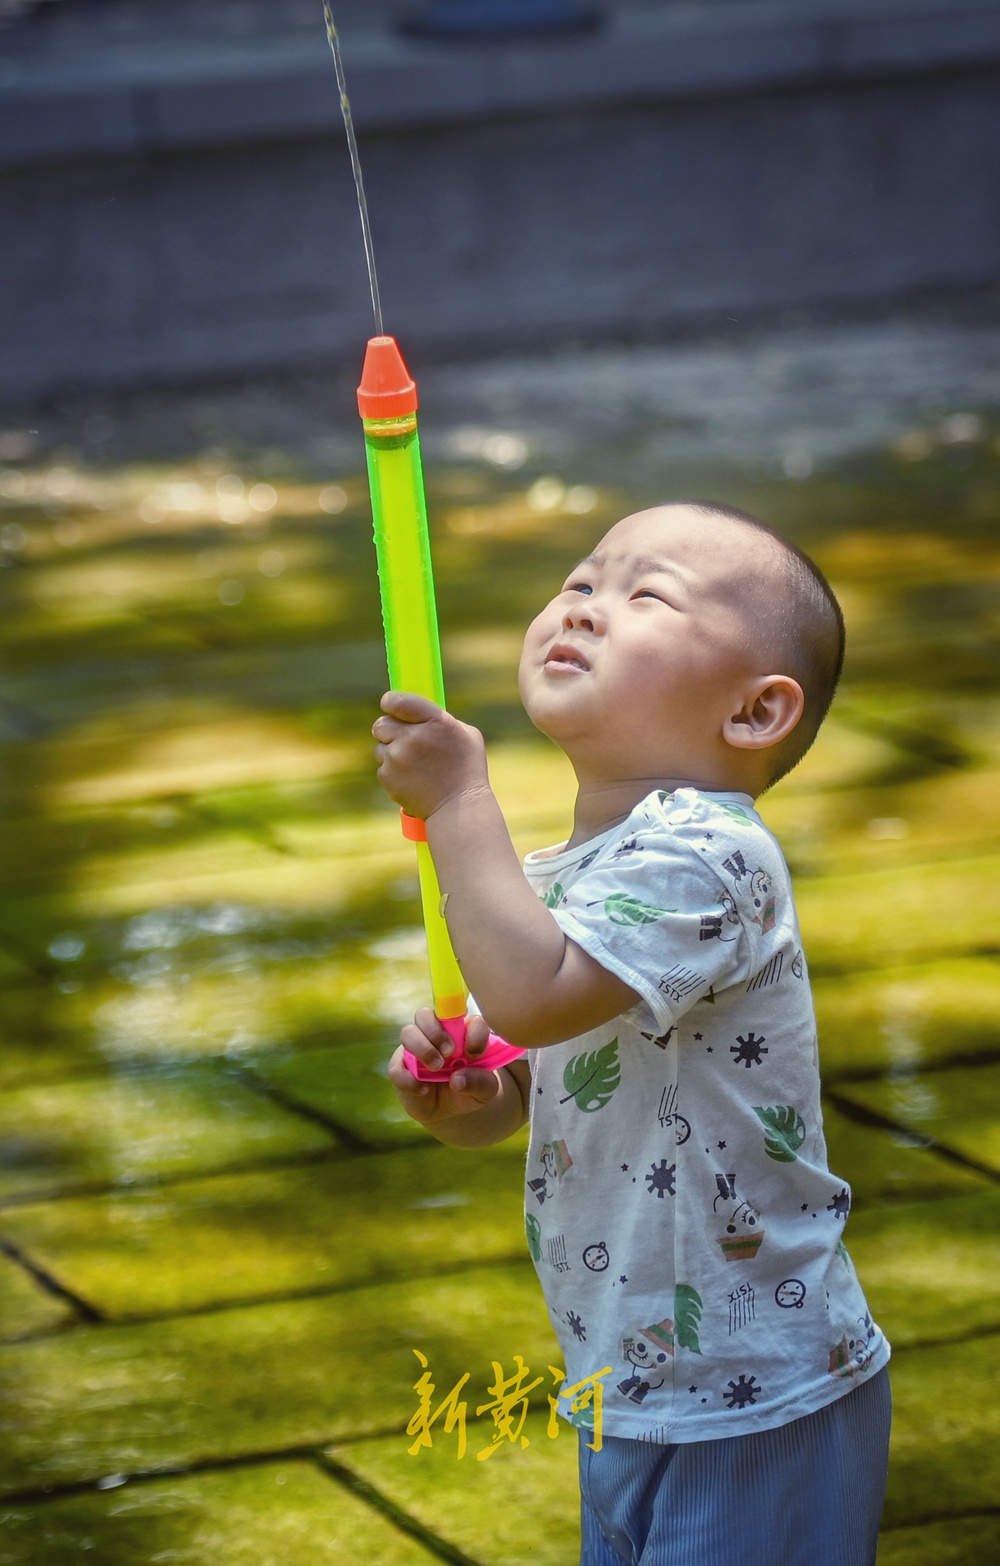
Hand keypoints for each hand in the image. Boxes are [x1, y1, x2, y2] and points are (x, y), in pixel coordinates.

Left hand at [372, 691, 488, 820]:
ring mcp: (397, 757)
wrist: (459, 808)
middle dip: (389, 730)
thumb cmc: (468, 769)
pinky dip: (393, 772)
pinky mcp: (388, 777)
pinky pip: (382, 767)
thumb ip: (440, 719)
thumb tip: (420, 713)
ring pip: (380, 747)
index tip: (391, 706)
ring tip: (414, 765)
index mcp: (434, 721)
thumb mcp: (466, 735)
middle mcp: (412, 736)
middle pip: (381, 723)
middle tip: (401, 738)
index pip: (397, 700)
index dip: (391, 702)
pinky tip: (412, 779)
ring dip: (392, 752)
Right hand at [387, 1009, 498, 1125]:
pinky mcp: (401, 1069)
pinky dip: (408, 1079)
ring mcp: (415, 1050)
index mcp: (459, 1030)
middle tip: (449, 1053)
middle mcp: (434, 1034)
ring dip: (422, 1049)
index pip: (463, 1015)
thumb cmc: (472, 1090)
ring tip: (437, 1068)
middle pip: (424, 1014)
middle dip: (436, 1032)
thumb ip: (480, 1082)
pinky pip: (396, 1067)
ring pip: (408, 1033)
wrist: (452, 1112)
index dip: (470, 1030)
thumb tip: (457, 1079)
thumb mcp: (486, 1090)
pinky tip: (424, 1090)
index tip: (474, 1053)